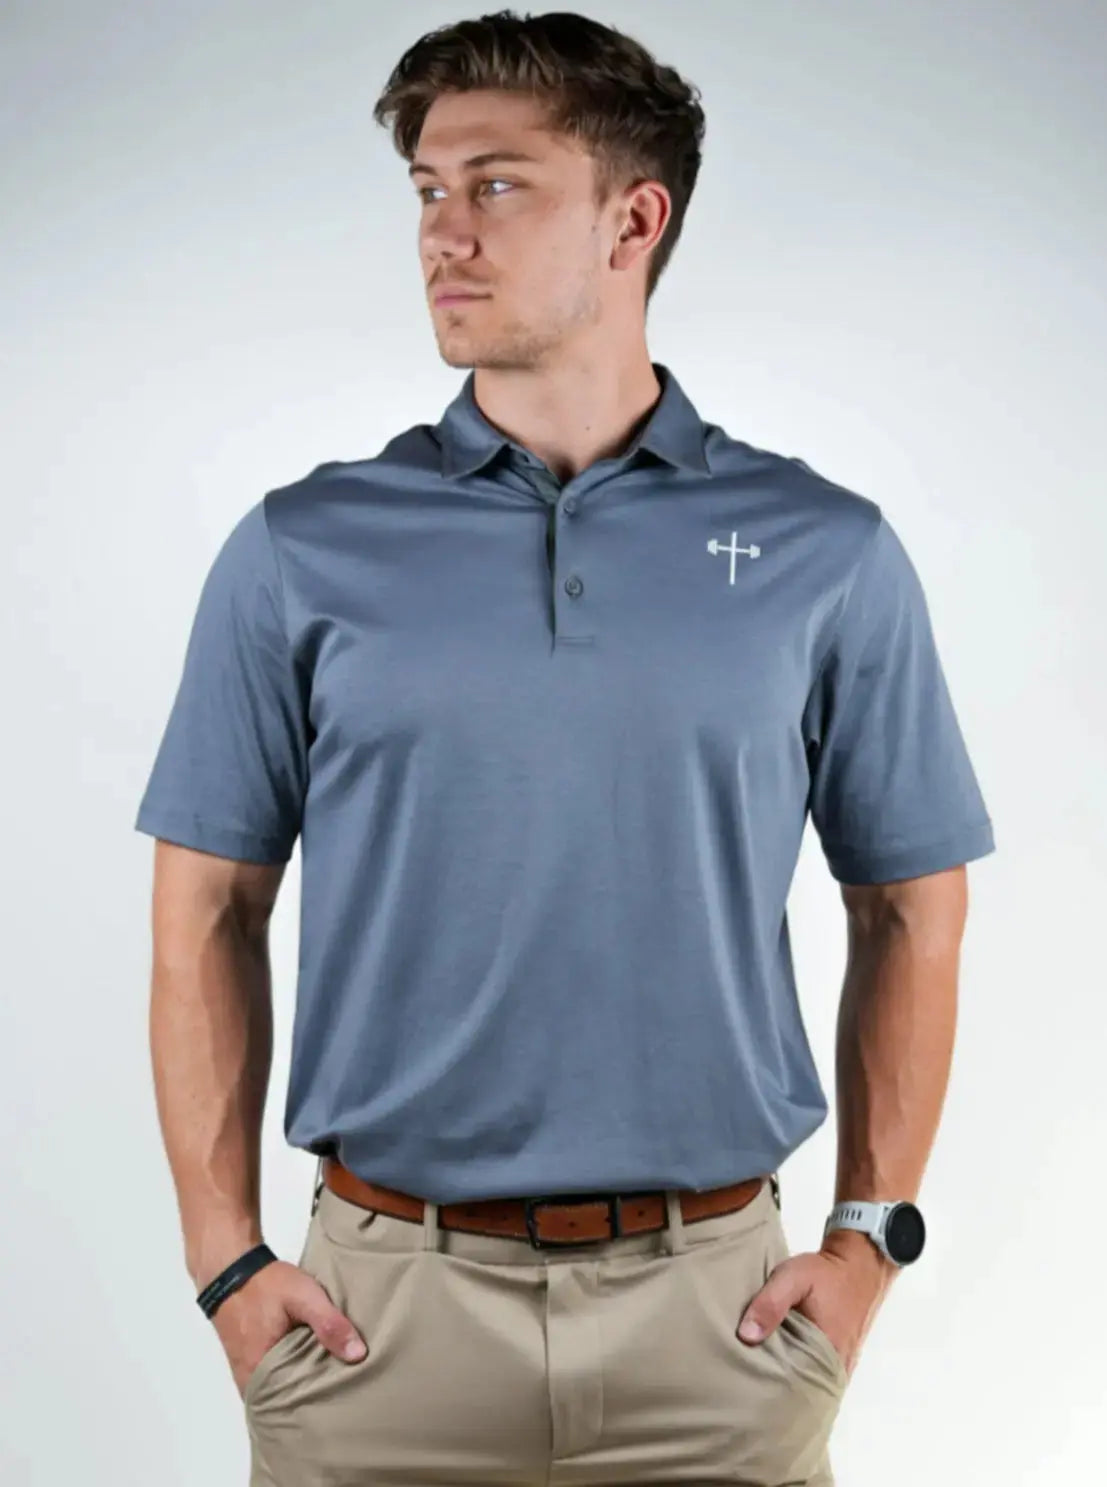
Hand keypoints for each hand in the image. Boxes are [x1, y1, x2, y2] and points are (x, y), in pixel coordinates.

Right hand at [210, 1258, 367, 1398]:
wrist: (231, 1270)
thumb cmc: (266, 1285)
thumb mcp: (303, 1297)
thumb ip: (329, 1324)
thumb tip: (358, 1355)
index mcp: (261, 1375)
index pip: (294, 1408)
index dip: (320, 1407)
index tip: (345, 1405)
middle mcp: (251, 1383)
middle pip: (287, 1402)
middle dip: (314, 1400)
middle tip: (345, 1397)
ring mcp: (248, 1375)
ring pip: (281, 1391)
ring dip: (302, 1387)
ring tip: (334, 1385)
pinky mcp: (249, 1364)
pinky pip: (274, 1380)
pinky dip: (291, 1376)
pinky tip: (312, 1369)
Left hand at [735, 1231, 895, 1380]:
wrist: (858, 1266)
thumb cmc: (825, 1274)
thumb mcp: (792, 1278)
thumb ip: (770, 1303)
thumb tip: (746, 1337)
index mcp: (825, 1356)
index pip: (792, 1388)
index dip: (766, 1388)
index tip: (743, 1386)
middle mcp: (836, 1370)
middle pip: (800, 1391)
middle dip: (774, 1390)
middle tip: (745, 1387)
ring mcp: (840, 1368)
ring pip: (809, 1386)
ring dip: (787, 1384)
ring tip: (757, 1382)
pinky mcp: (840, 1361)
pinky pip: (817, 1378)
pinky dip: (800, 1376)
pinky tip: (780, 1373)